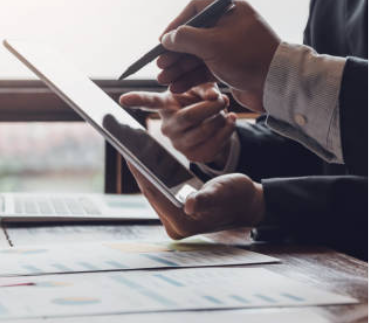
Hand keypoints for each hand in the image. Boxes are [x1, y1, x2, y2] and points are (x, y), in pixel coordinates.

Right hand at [120, 83, 236, 167]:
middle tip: (223, 99)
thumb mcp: (201, 89)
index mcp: (165, 106)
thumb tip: (214, 97)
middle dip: (211, 107)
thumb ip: (206, 87)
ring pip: (205, 130)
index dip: (136, 100)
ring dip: (221, 118)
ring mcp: (179, 144)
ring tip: (224, 110)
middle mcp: (167, 127)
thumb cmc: (200, 101)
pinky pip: (215, 143)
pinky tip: (230, 120)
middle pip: (189, 116)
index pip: (149, 102)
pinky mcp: (193, 156)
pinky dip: (228, 129)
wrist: (212, 124)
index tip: (122, 99)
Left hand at [128, 163, 264, 238]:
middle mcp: (175, 226)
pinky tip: (146, 161)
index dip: (140, 173)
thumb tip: (190, 205)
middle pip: (150, 193)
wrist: (248, 204)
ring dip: (143, 173)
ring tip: (132, 151)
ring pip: (153, 192)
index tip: (129, 154)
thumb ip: (205, 199)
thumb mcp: (222, 192)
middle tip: (126, 147)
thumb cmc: (237, 197)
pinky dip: (153, 177)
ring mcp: (174, 221)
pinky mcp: (176, 214)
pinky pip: (159, 192)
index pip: (154, 194)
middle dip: (139, 171)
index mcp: (182, 223)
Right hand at [156, 0, 280, 111]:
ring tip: (164, 80)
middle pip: (193, 36)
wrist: (277, 85)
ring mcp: (229, 48)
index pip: (194, 11)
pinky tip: (177, 87)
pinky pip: (204, 70)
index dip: (175, 25)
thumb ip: (185, 38)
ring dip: (179, 68)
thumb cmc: (248, 57)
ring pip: (197, 56)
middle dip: (174, 53)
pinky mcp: (230, 67)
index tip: (162, 41)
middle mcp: (229, 27)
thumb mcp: (212, 44)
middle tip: (160, 66)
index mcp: (229, 12)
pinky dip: (191, 78)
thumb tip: (166, 38)